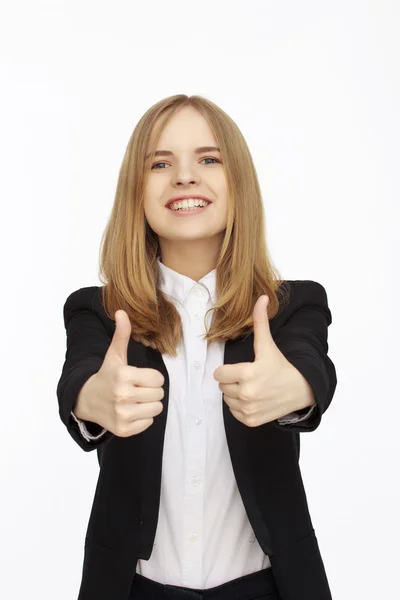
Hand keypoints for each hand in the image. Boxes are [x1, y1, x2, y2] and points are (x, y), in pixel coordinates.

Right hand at [76, 310, 164, 436]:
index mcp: (123, 376)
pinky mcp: (123, 429)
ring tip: (136, 400)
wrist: (87, 400)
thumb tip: (122, 311)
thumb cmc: (107, 375)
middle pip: (159, 394)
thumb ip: (121, 335)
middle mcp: (122, 396)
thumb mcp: (114, 355)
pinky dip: (143, 418)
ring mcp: (123, 415)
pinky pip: (149, 423)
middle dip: (151, 390)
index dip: (151, 377)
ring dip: (149, 404)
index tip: (139, 377)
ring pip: (157, 408)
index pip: (158, 378)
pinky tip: (131, 411)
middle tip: (137, 389)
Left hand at [213, 295, 314, 426]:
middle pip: (222, 387)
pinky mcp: (251, 420)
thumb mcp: (268, 344)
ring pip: (227, 400)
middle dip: (232, 381)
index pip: (218, 374)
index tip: (240, 368)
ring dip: (235, 394)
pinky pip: (234, 412)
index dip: (227, 370)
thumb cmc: (281, 366)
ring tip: (252, 387)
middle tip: (248, 377)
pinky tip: (254, 399)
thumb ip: (260, 321)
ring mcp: (249, 409)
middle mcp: (247, 394)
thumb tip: (261, 297)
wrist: (301, 390)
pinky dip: (241, 407)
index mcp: (247, 374)